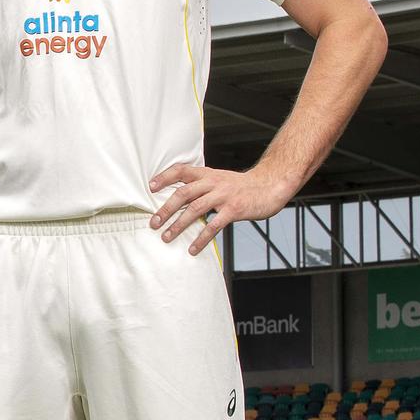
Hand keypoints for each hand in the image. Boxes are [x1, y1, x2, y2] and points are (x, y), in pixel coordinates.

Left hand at [149, 164, 291, 254]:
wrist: (269, 185)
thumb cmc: (241, 186)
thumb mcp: (220, 179)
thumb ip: (202, 186)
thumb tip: (178, 199)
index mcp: (208, 174)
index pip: (181, 170)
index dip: (165, 177)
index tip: (150, 187)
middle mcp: (213, 183)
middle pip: (184, 193)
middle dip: (166, 209)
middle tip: (153, 223)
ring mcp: (223, 196)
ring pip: (195, 209)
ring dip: (178, 224)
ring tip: (166, 237)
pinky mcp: (234, 210)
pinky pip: (213, 225)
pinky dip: (201, 238)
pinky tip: (193, 249)